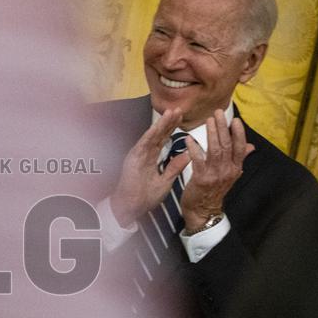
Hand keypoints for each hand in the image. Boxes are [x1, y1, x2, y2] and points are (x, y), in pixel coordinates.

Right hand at [109, 108, 190, 226]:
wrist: (130, 208)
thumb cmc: (143, 197)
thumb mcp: (165, 181)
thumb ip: (174, 167)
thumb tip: (187, 155)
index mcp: (151, 158)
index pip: (164, 140)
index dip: (172, 128)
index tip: (182, 118)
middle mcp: (144, 154)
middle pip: (158, 134)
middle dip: (168, 122)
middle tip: (178, 109)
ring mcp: (138, 155)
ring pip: (152, 136)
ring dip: (161, 124)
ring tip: (171, 112)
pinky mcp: (133, 159)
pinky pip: (143, 144)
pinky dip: (150, 134)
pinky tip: (158, 126)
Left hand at [180, 111, 254, 230]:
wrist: (204, 210)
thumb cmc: (215, 190)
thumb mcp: (231, 174)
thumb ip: (239, 158)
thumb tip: (251, 146)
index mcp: (236, 168)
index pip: (240, 147)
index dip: (238, 133)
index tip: (235, 119)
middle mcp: (228, 170)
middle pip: (227, 145)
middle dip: (223, 127)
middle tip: (218, 113)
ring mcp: (215, 175)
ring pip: (215, 150)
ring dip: (211, 133)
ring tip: (208, 120)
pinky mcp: (201, 179)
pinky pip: (198, 161)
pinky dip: (194, 149)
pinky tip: (189, 139)